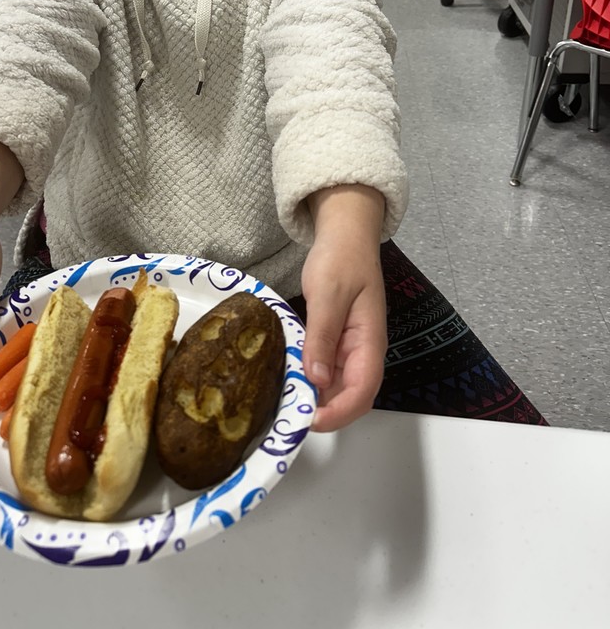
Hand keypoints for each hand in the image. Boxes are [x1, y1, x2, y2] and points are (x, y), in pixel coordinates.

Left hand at [302, 185, 386, 431]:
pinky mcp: (336, 341)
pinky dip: (310, 380)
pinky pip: (326, 370)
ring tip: (285, 404)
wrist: (344, 234)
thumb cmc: (341, 258)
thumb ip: (322, 337)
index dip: (338, 412)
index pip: (362, 391)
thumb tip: (317, 379)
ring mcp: (350, 347)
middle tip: (289, 416)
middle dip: (325, 412)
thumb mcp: (328, 295)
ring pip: (337, 386)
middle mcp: (363, 350)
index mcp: (369, 341)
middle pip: (351, 396)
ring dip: (316, 399)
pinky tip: (288, 380)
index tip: (308, 420)